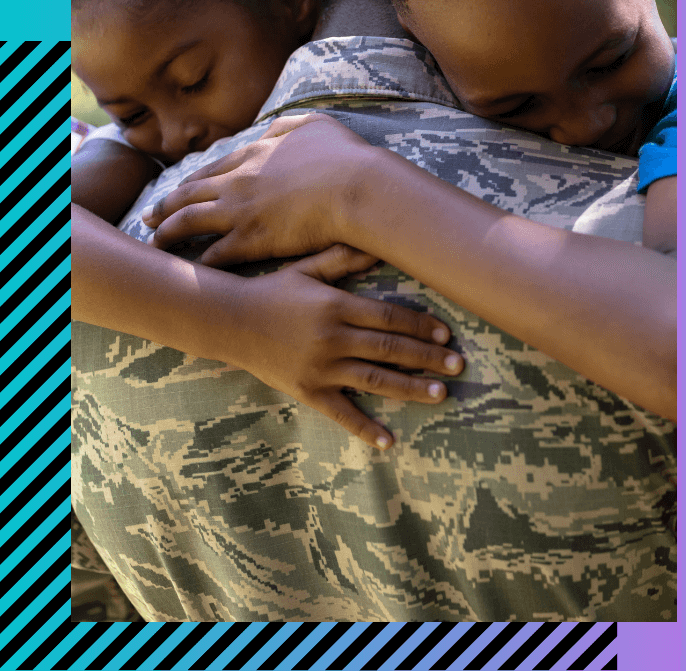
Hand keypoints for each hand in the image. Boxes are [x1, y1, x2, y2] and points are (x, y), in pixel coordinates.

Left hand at [143, 113, 376, 265]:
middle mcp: (238, 181)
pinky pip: (212, 254)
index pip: (210, 170)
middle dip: (164, 207)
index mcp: (254, 154)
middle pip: (188, 195)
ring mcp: (240, 211)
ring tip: (154, 245)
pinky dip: (197, 263)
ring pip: (188, 223)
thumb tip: (272, 128)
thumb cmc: (345, 156)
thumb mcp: (316, 125)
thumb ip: (288, 126)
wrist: (357, 187)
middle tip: (147, 218)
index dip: (190, 182)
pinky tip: (188, 271)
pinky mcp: (251, 240)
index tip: (177, 191)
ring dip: (167, 234)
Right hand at [230, 243, 463, 447]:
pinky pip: (340, 413)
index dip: (420, 326)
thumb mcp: (306, 268)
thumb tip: (377, 244)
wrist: (226, 321)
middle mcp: (332, 338)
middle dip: (428, 358)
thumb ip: (343, 259)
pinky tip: (389, 442)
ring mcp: (319, 367)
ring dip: (410, 388)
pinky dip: (365, 427)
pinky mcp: (306, 390)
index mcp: (336, 306)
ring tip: (441, 394)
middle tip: (459, 365)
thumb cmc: (271, 291)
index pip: (388, 318)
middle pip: (389, 349)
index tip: (447, 333)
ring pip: (374, 380)